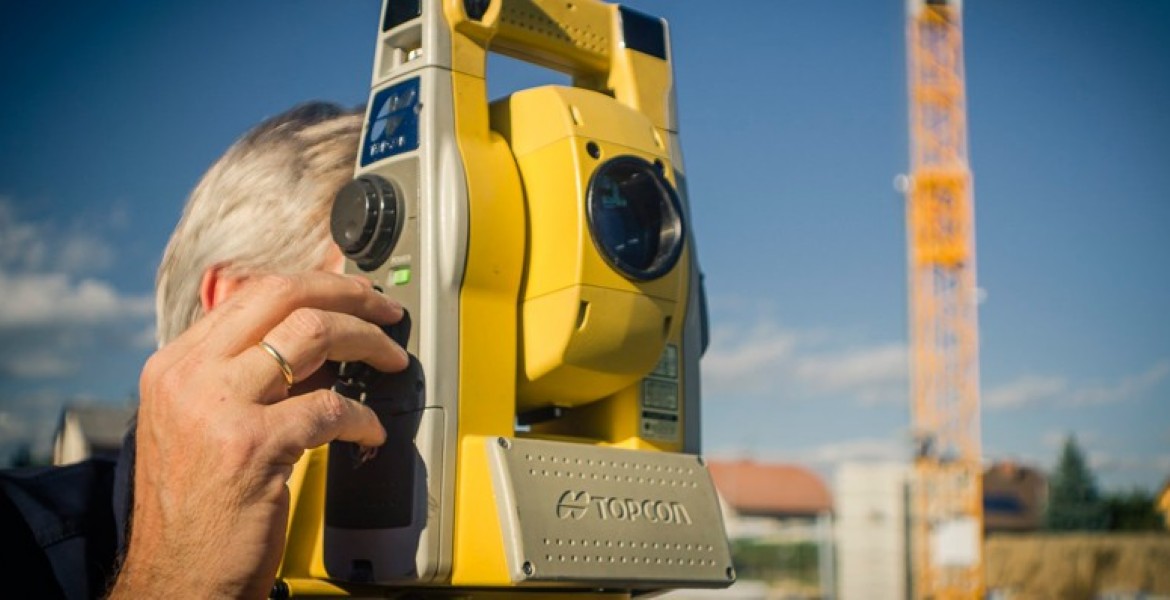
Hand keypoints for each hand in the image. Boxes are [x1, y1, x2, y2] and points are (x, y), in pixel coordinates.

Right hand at [110, 272, 407, 598]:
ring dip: (368, 342)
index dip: (316, 286)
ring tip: (392, 359)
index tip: (353, 295)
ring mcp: (217, 408)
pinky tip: (371, 432)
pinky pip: (330, 408)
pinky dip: (363, 417)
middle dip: (349, 294)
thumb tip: (315, 344)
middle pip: (284, 295)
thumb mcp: (199, 425)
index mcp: (175, 365)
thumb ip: (242, 379)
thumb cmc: (196, 510)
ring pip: (312, 334)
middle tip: (387, 311)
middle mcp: (189, 376)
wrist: (175, 578)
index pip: (253, 293)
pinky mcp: (250, 446)